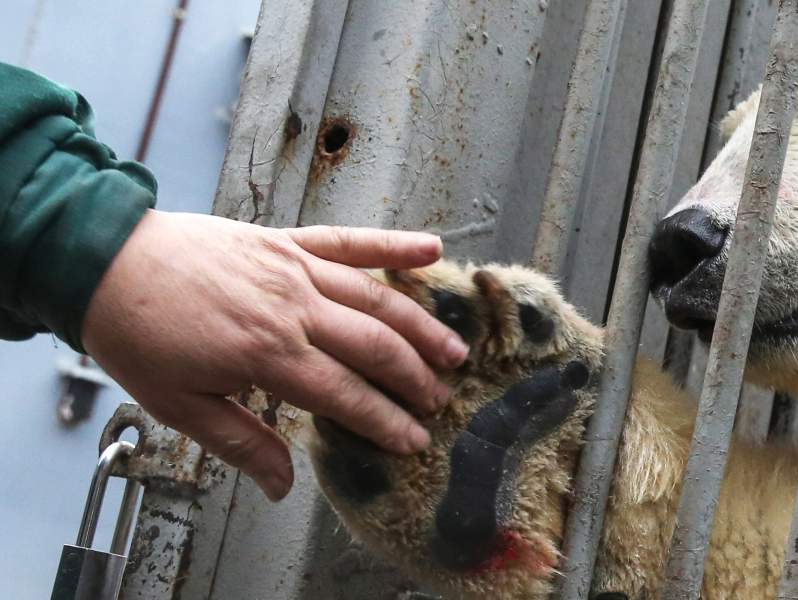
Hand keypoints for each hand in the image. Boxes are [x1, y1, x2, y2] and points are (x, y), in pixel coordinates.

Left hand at [82, 210, 467, 500]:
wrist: (104, 260)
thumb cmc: (139, 335)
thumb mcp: (180, 405)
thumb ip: (242, 441)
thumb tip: (283, 485)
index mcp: (268, 354)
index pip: (345, 394)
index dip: (385, 421)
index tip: (413, 440)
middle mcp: (293, 309)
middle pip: (373, 347)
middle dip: (412, 379)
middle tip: (438, 401)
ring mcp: (295, 270)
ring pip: (376, 299)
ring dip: (420, 326)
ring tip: (453, 351)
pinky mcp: (287, 242)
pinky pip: (350, 242)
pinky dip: (393, 245)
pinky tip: (431, 249)